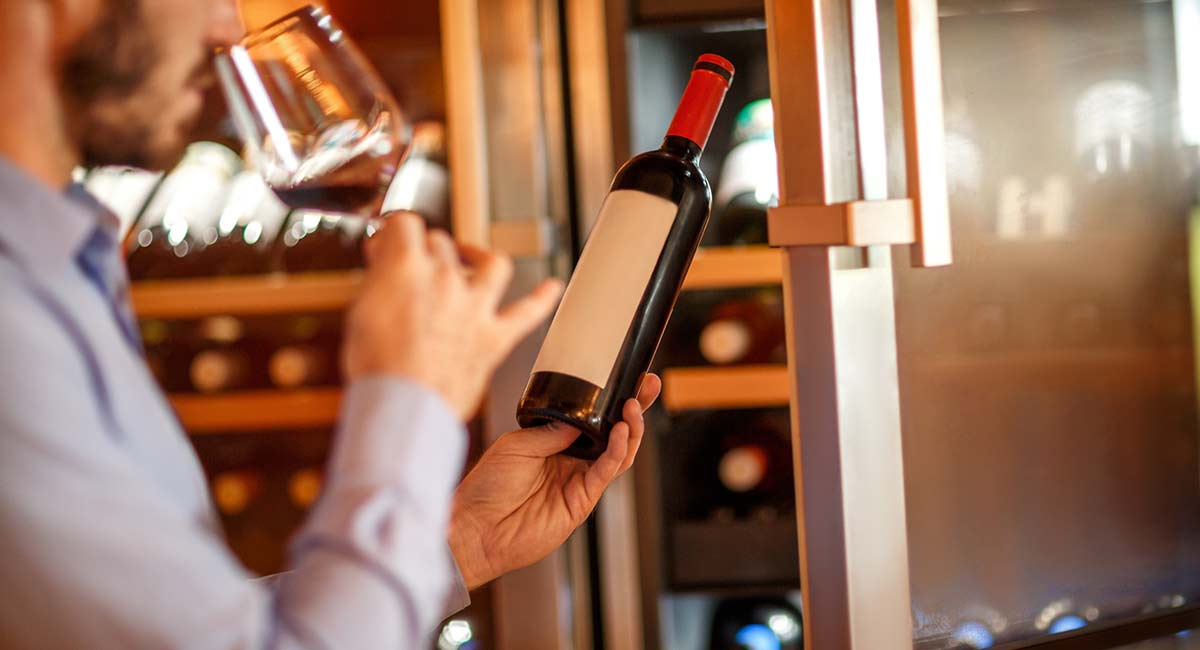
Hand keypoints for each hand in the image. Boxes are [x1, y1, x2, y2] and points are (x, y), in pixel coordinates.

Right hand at [343, 212, 562, 419]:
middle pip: (443, 244)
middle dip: (426, 250)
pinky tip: (552, 287)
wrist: (404, 406)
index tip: (389, 243)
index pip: (405, 225)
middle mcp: (446, 280)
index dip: (394, 232)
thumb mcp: (360, 312)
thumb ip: (377, 280)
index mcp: (407, 268)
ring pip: (492, 264)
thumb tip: (384, 259)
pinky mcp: (494, 339)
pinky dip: (543, 299)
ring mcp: (475, 308)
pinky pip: (528, 313)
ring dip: (482, 257)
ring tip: (474, 258)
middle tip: (415, 265)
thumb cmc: (377, 368)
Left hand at [448, 374, 661, 589]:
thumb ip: (551, 431)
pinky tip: (620, 433)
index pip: (591, 420)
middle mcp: (571, 462)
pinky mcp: (582, 502)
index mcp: (554, 445)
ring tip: (632, 407)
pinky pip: (606, 472)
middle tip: (648, 386)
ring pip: (618, 453)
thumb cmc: (487, 488)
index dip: (611, 402)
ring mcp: (579, 482)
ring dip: (630, 429)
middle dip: (634, 410)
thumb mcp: (516, 445)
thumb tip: (580, 415)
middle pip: (613, 434)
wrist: (476, 527)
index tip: (627, 379)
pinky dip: (617, 452)